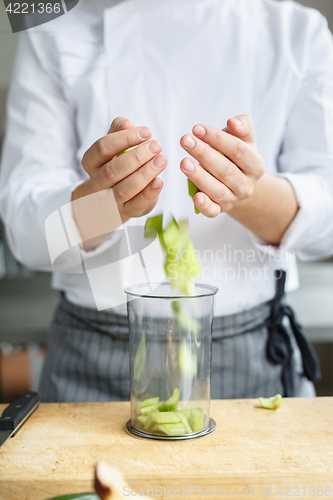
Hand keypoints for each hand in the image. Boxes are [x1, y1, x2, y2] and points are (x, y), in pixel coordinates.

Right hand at [72, 117, 166, 247]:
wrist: (113, 197)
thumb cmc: (117, 163)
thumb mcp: (115, 144)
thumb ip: (119, 129)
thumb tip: (127, 124)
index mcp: (91, 162)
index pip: (103, 148)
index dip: (124, 138)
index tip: (147, 132)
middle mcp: (98, 182)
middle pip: (113, 170)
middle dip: (137, 157)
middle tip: (156, 146)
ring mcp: (111, 200)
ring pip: (125, 189)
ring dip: (145, 174)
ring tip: (162, 160)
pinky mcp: (128, 211)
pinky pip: (137, 204)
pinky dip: (149, 193)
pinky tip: (160, 181)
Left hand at [180, 115, 264, 216]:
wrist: (235, 180)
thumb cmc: (235, 155)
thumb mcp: (244, 138)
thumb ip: (242, 125)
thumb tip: (233, 123)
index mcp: (256, 166)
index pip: (237, 150)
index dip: (216, 138)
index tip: (196, 128)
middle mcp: (246, 186)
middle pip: (225, 170)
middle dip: (203, 154)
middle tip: (185, 140)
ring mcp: (233, 200)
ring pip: (217, 190)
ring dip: (199, 176)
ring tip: (184, 162)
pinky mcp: (219, 210)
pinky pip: (212, 211)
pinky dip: (204, 205)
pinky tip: (195, 196)